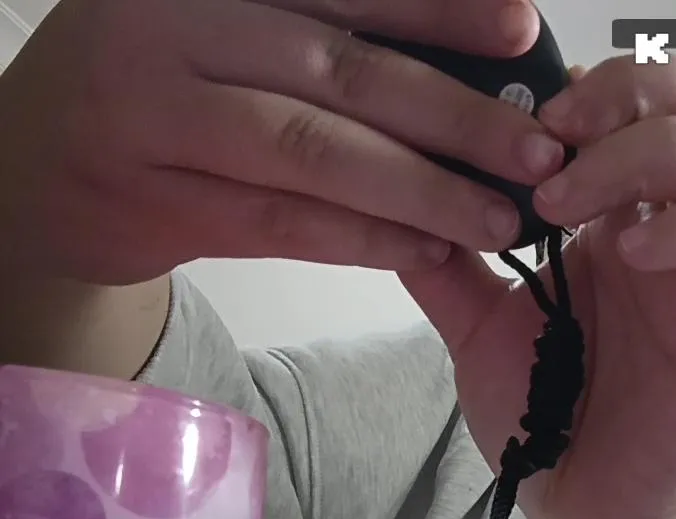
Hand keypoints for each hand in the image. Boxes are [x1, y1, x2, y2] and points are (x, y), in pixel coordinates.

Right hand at [0, 0, 564, 284]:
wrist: (39, 161)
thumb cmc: (166, 81)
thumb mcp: (233, 27)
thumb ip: (327, 31)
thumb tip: (468, 57)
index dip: (438, 9)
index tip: (521, 31)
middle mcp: (180, 30)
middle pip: (343, 73)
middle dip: (455, 117)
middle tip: (539, 152)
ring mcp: (157, 115)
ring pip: (314, 154)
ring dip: (420, 191)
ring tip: (499, 219)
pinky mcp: (153, 201)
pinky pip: (280, 223)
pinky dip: (360, 239)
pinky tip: (427, 250)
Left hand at [401, 58, 675, 518]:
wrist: (601, 513)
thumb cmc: (554, 420)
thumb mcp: (482, 330)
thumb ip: (447, 265)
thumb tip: (392, 197)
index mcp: (620, 213)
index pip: (640, 98)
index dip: (589, 86)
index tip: (516, 120)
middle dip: (626, 93)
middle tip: (550, 138)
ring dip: (642, 153)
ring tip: (565, 205)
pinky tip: (632, 254)